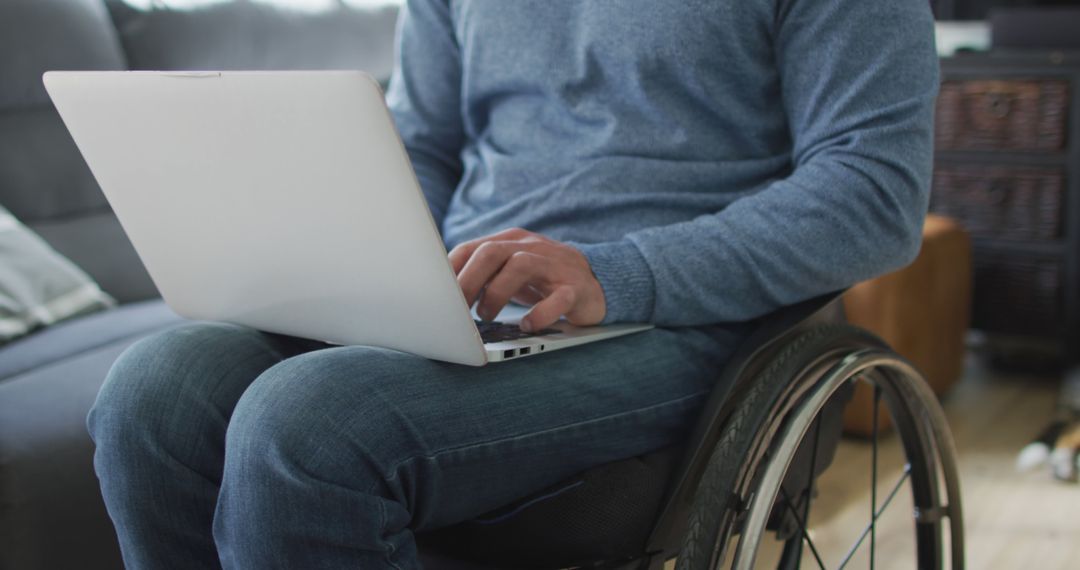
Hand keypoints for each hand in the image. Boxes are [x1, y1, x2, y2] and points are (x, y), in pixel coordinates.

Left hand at [448, 228, 605, 331]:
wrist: (599, 281)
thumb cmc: (544, 280)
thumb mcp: (511, 271)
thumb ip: (483, 276)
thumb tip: (444, 297)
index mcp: (511, 242)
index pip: (472, 247)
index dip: (450, 271)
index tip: (435, 295)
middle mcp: (532, 248)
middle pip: (491, 252)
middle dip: (467, 281)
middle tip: (455, 309)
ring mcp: (555, 265)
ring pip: (520, 266)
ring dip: (496, 293)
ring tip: (486, 316)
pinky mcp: (576, 288)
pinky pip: (558, 298)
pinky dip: (540, 313)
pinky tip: (527, 324)